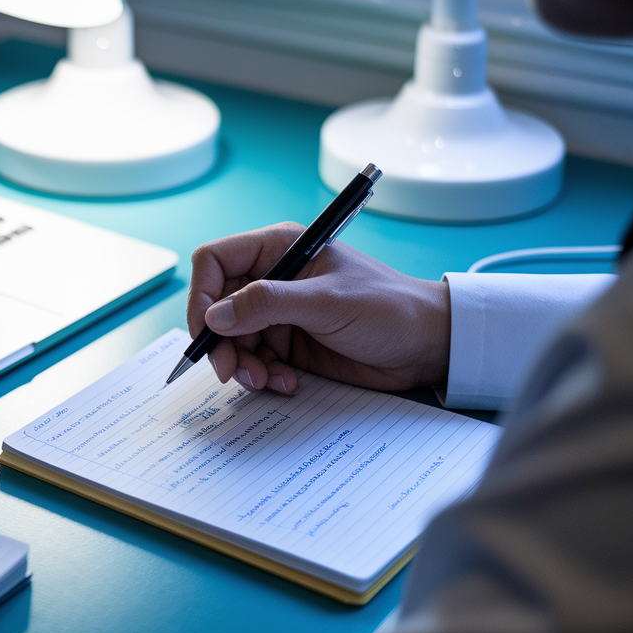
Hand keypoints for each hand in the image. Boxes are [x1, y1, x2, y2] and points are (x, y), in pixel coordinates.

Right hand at [187, 223, 449, 395]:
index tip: (207, 332)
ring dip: (242, 365)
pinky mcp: (288, 343)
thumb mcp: (327, 303)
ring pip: (232, 339)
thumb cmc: (388, 309)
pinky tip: (285, 383)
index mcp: (279, 249)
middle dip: (221, 342)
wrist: (429, 346)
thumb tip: (214, 316)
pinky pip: (254, 360)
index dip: (203, 295)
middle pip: (217, 306)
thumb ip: (267, 305)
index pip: (215, 261)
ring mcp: (279, 313)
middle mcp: (272, 278)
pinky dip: (262, 375)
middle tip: (231, 373)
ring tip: (266, 381)